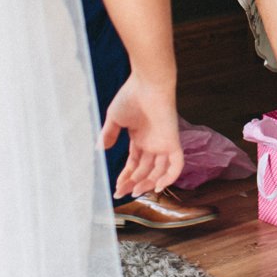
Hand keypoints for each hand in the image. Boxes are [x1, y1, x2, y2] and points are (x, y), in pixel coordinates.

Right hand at [103, 75, 185, 197]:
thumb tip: (100, 150)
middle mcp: (152, 143)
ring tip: (135, 191)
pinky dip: (170, 177)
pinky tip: (157, 187)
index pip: (134, 164)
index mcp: (140, 138)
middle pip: (145, 170)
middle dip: (133, 183)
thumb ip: (109, 135)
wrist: (147, 84)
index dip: (126, 177)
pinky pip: (176, 164)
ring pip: (159, 171)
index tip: (116, 188)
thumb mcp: (115, 119)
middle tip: (121, 193)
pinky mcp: (173, 141)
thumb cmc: (131, 96)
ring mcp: (163, 143)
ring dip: (148, 183)